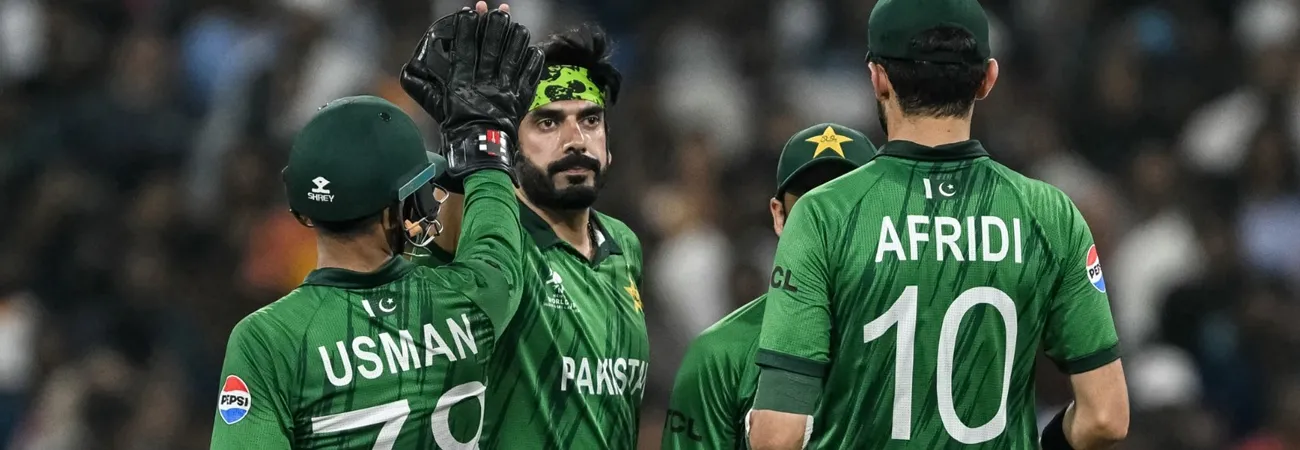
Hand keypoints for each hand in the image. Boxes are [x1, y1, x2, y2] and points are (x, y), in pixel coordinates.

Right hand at [401, 3, 544, 190]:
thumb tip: (408, 73)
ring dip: (516, 41)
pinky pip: (529, 78)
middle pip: (491, 50)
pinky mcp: (519, 101)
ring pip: (512, 60)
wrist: (480, 154)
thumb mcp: (438, 108)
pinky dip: (533, 64)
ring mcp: (504, 93)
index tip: (470, 12)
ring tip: (518, 25)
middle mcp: (484, 86)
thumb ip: (425, 89)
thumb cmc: (456, 131)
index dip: (467, 30)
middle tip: (499, 12)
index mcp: (461, 85)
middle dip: (495, 28)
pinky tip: (535, 49)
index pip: (465, 50)